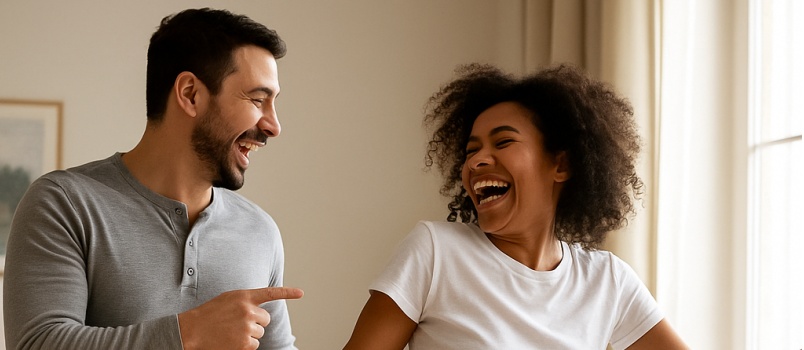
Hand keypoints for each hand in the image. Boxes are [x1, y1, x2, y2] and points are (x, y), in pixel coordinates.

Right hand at [178, 286, 303, 349]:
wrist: (191, 330)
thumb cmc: (209, 314)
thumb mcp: (228, 300)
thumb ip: (246, 301)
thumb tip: (261, 313)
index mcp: (244, 296)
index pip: (271, 292)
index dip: (287, 293)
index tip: (302, 293)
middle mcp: (248, 310)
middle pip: (266, 320)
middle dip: (256, 323)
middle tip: (238, 323)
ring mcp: (247, 327)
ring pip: (260, 334)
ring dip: (250, 335)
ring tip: (231, 332)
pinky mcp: (244, 343)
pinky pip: (254, 345)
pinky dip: (246, 346)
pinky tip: (231, 341)